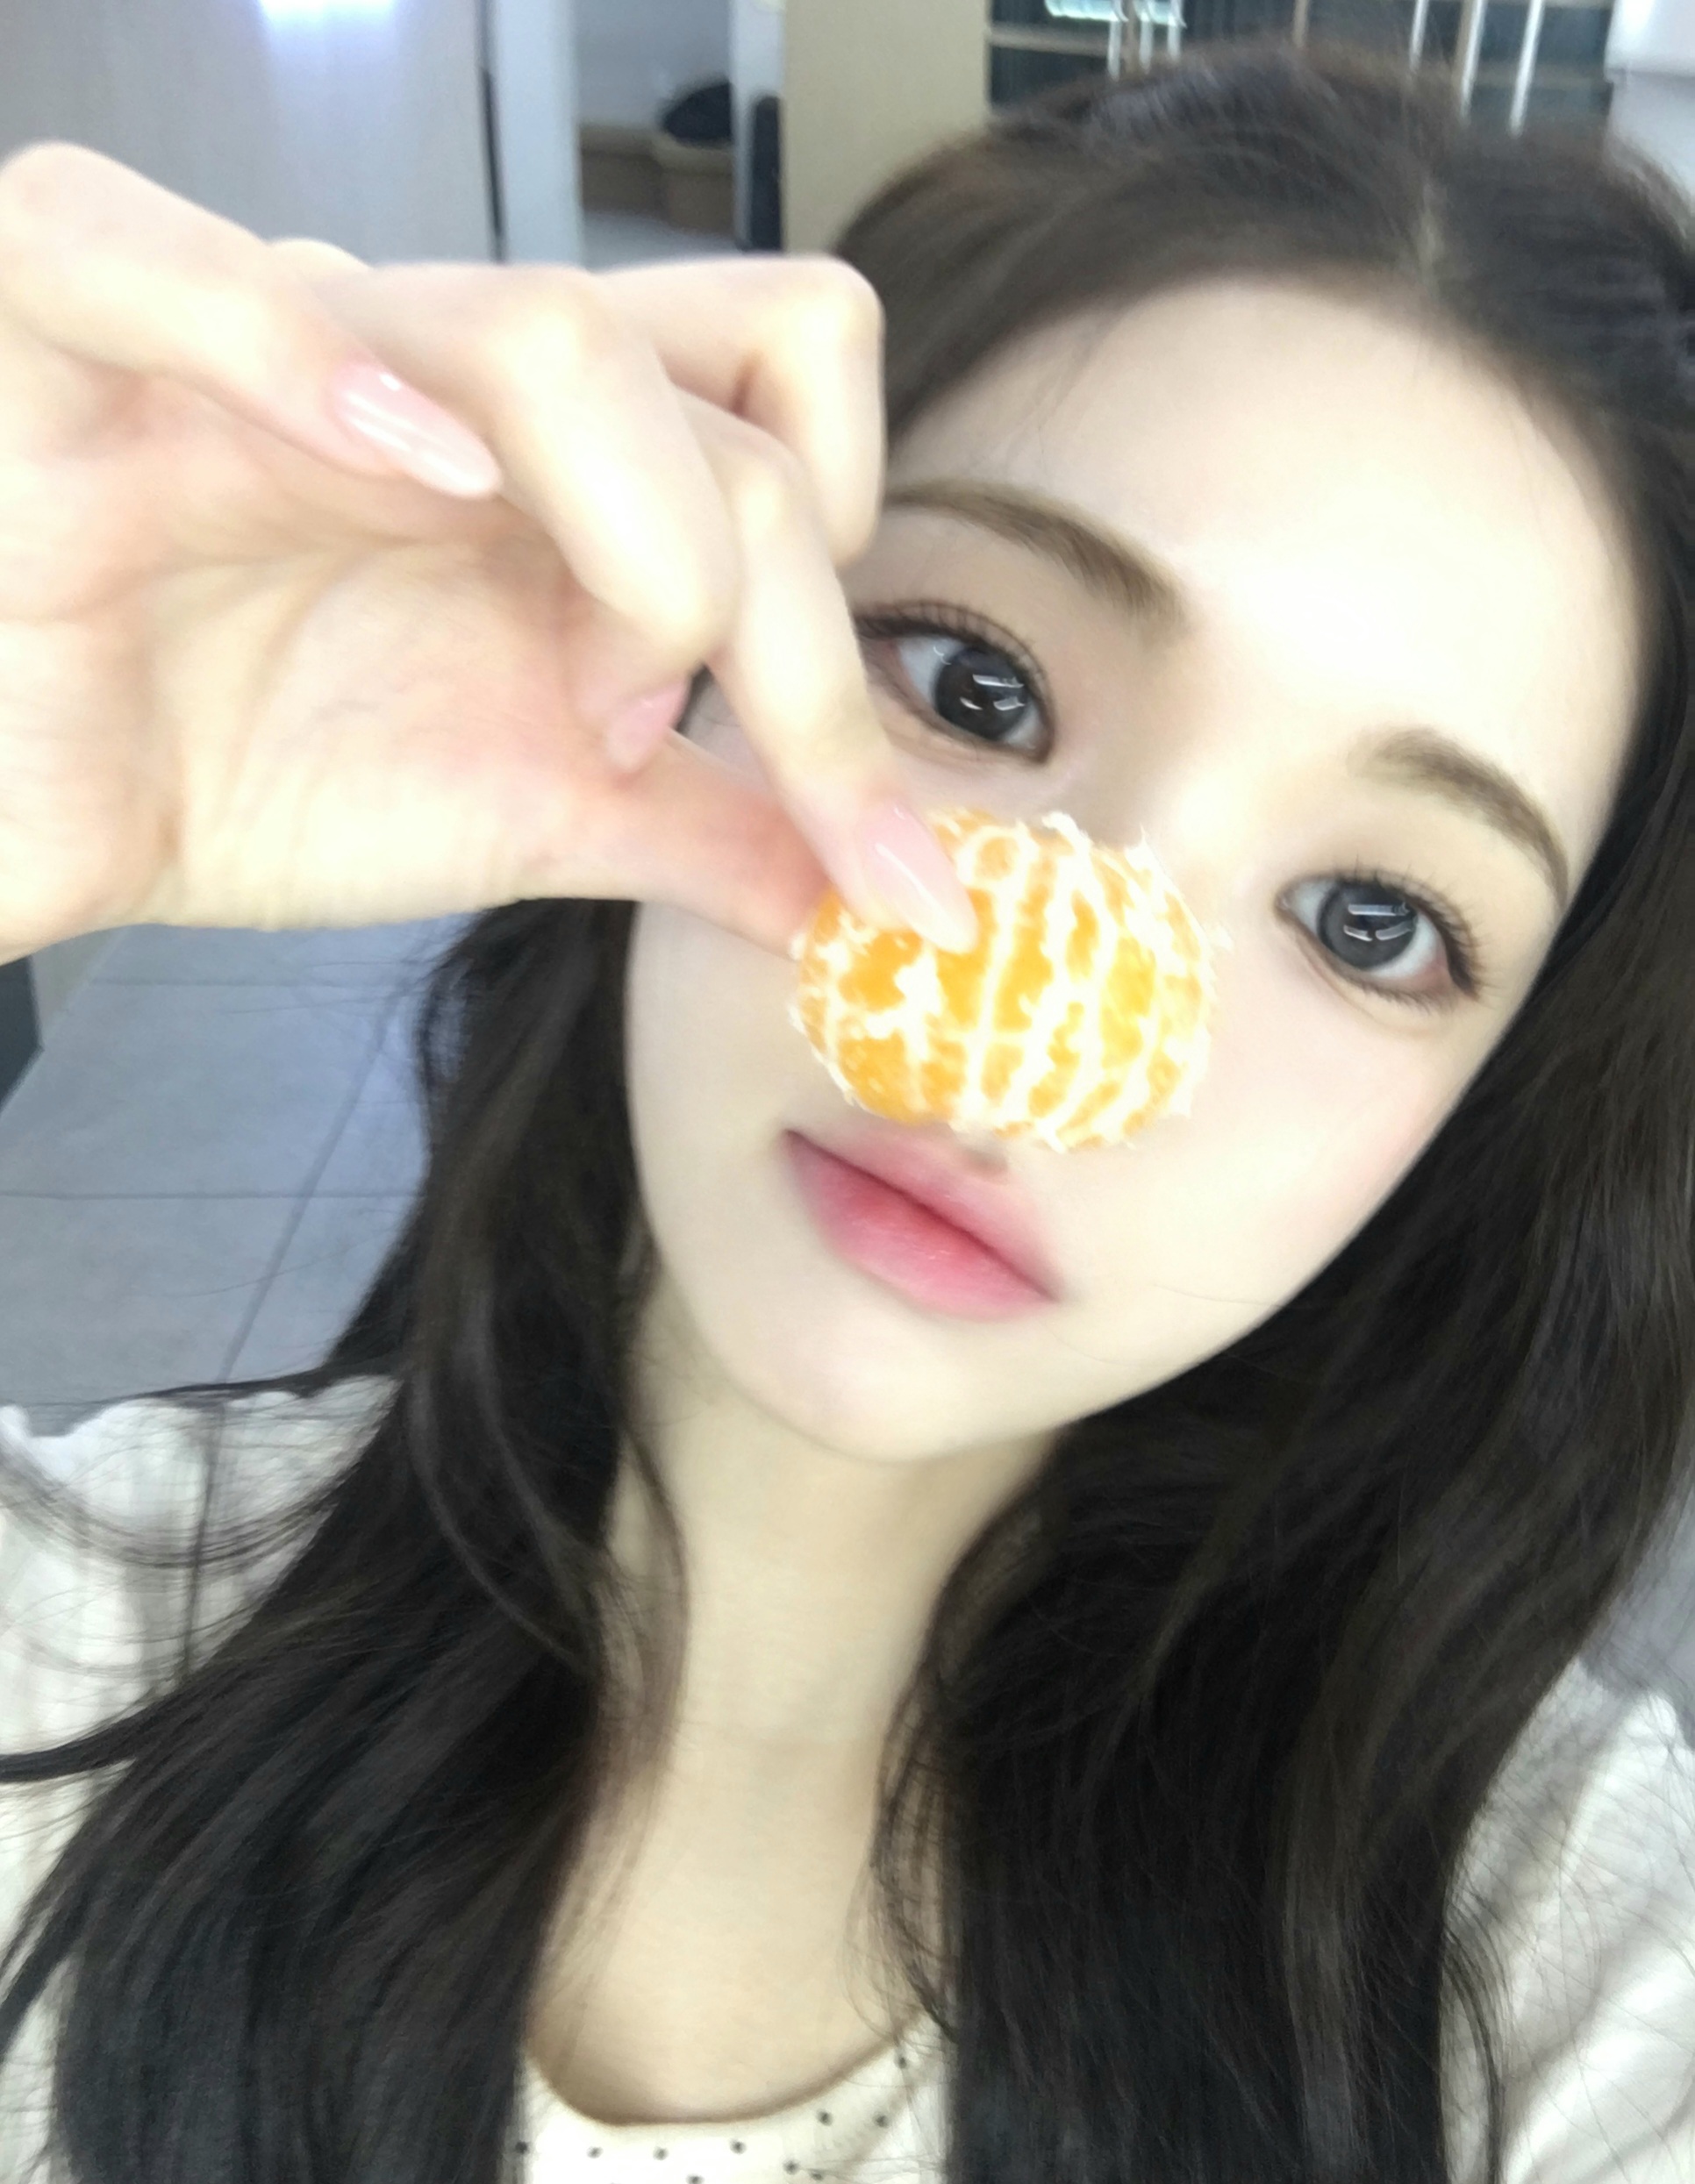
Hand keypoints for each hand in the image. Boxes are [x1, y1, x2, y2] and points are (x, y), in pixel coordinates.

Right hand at [0, 142, 978, 961]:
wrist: (26, 806)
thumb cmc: (240, 769)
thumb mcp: (520, 813)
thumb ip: (697, 831)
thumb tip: (866, 895)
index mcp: (558, 457)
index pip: (792, 421)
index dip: (842, 613)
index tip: (815, 801)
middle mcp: (449, 368)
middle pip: (720, 397)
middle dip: (774, 626)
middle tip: (656, 753)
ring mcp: (278, 334)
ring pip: (552, 330)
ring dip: (635, 543)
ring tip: (574, 700)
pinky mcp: (64, 331)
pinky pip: (162, 257)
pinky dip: (304, 354)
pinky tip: (413, 476)